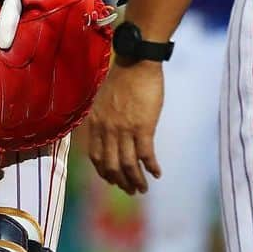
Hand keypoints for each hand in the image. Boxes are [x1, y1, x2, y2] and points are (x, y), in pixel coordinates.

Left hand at [87, 60, 162, 194]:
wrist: (136, 61)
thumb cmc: (122, 78)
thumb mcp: (103, 100)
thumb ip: (103, 119)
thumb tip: (108, 134)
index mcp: (96, 122)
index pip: (96, 156)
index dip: (104, 172)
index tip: (113, 179)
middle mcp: (107, 129)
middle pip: (111, 165)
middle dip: (121, 182)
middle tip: (131, 190)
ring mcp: (124, 129)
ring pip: (128, 165)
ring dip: (136, 181)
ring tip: (144, 188)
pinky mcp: (143, 127)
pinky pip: (146, 155)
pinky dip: (151, 167)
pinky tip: (157, 173)